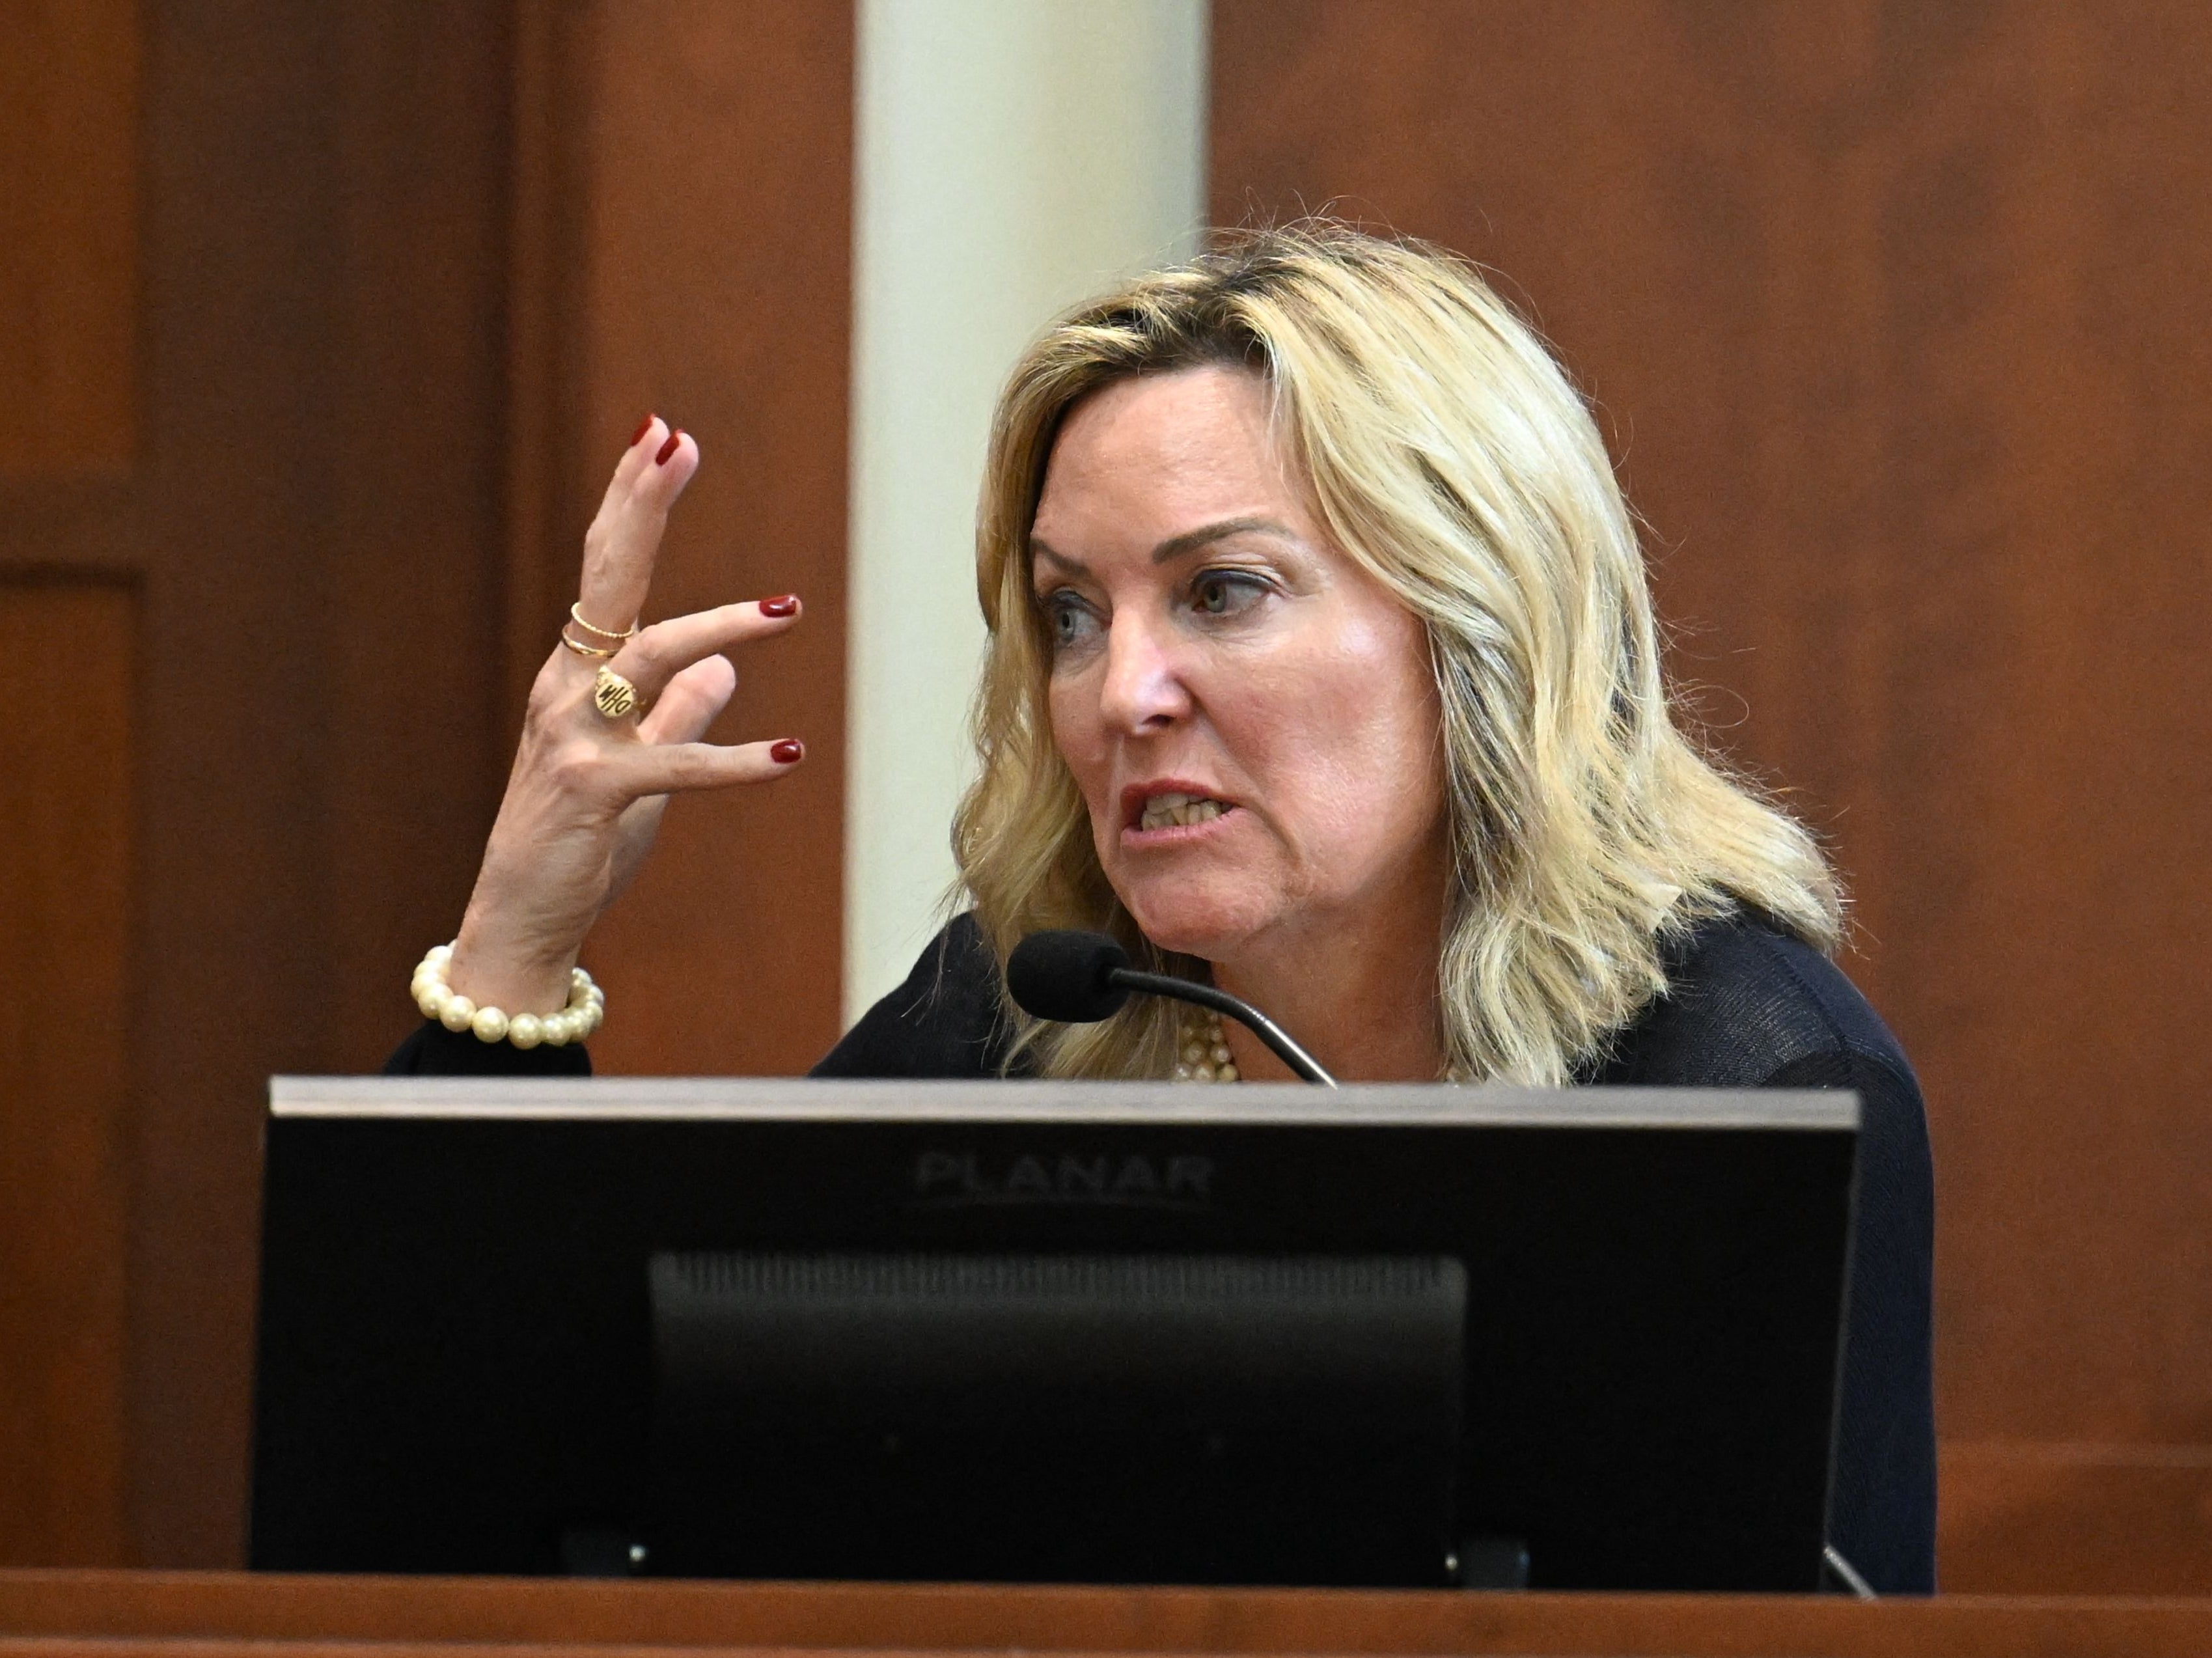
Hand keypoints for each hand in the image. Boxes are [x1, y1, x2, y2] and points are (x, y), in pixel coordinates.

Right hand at [447, 417, 804, 1015]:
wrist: (523, 918)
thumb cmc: (578, 840)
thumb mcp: (638, 768)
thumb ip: (675, 712)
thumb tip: (723, 669)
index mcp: (578, 674)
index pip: (606, 571)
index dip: (631, 502)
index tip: (660, 438)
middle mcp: (567, 689)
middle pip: (608, 579)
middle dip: (642, 508)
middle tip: (675, 443)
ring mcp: (575, 738)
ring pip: (650, 659)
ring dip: (721, 628)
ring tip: (786, 610)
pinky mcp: (595, 793)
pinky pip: (676, 765)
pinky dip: (735, 759)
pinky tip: (790, 754)